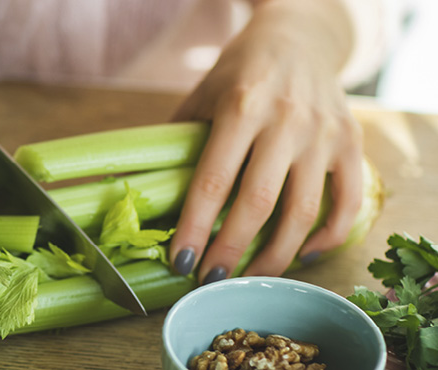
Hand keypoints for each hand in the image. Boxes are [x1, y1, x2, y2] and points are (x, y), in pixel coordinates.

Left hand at [169, 0, 362, 281]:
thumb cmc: (242, 70)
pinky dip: (326, 237)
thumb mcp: (204, 94)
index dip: (195, 227)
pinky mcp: (351, 143)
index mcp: (242, 106)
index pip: (214, 180)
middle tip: (210, 279)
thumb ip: (181, 140)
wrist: (299, 37)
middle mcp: (287, 121)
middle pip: (257, 204)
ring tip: (249, 278)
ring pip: (303, 212)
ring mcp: (323, 134)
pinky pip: (346, 203)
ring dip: (274, 257)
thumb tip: (151, 192)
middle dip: (230, 251)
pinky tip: (301, 254)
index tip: (181, 260)